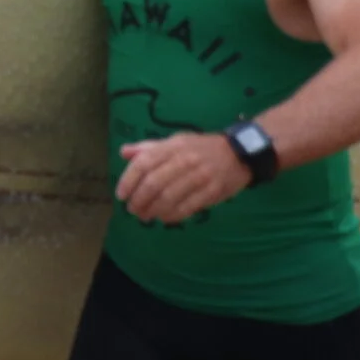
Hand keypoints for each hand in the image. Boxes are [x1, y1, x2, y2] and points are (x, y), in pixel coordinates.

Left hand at [115, 132, 250, 223]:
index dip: (128, 180)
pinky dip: (172, 216)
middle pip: (154, 184)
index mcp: (173, 146)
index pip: (144, 163)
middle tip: (133, 210)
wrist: (238, 152)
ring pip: (169, 198)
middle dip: (139, 200)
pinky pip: (187, 207)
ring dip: (153, 211)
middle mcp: (185, 160)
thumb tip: (123, 152)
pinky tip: (164, 218)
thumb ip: (149, 148)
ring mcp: (200, 176)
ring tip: (145, 216)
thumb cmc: (200, 148)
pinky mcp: (212, 191)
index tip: (121, 195)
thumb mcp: (175, 141)